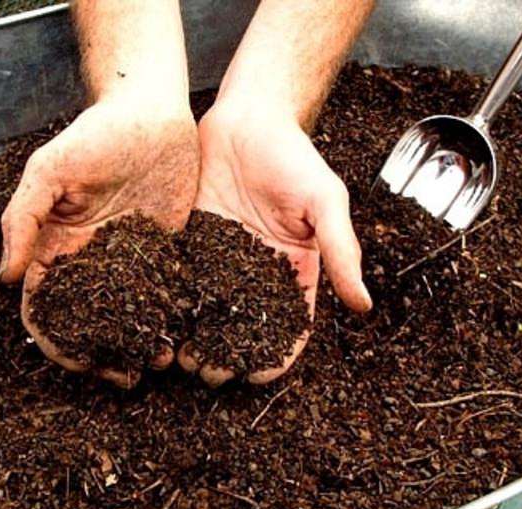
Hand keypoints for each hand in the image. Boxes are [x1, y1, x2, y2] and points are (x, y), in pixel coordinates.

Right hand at [0, 97, 198, 387]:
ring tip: (158, 360)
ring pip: (130, 315)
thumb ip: (23, 219)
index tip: (79, 361)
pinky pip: (166, 293)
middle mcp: (92, 262)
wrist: (150, 112)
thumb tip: (5, 278)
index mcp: (57, 248)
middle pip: (90, 322)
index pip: (47, 307)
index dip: (57, 340)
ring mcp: (130, 260)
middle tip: (126, 376)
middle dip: (103, 354)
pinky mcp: (166, 252)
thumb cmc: (94, 135)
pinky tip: (183, 333)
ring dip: (139, 343)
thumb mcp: (48, 172)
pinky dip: (170, 318)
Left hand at [177, 99, 371, 386]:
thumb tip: (364, 305)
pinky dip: (171, 306)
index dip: (277, 355)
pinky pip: (180, 281)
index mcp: (293, 270)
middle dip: (228, 356)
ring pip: (207, 312)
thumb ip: (340, 251)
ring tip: (179, 358)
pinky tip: (157, 323)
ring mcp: (220, 260)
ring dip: (196, 339)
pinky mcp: (190, 244)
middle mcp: (255, 272)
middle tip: (209, 373)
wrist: (247, 119)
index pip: (288, 324)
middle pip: (242, 327)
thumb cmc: (294, 156)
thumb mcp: (324, 202)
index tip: (259, 376)